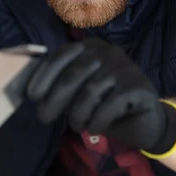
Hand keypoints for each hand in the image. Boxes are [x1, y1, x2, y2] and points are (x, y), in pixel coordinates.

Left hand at [26, 38, 175, 152]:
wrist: (144, 121)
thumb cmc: (104, 105)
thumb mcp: (78, 91)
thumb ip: (60, 84)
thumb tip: (31, 90)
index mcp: (90, 47)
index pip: (60, 56)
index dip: (43, 76)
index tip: (32, 96)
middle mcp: (107, 51)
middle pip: (72, 75)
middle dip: (53, 99)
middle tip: (44, 118)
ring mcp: (124, 67)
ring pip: (89, 92)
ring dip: (77, 114)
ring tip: (76, 126)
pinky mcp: (138, 86)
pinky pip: (109, 105)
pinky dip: (97, 121)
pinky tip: (95, 128)